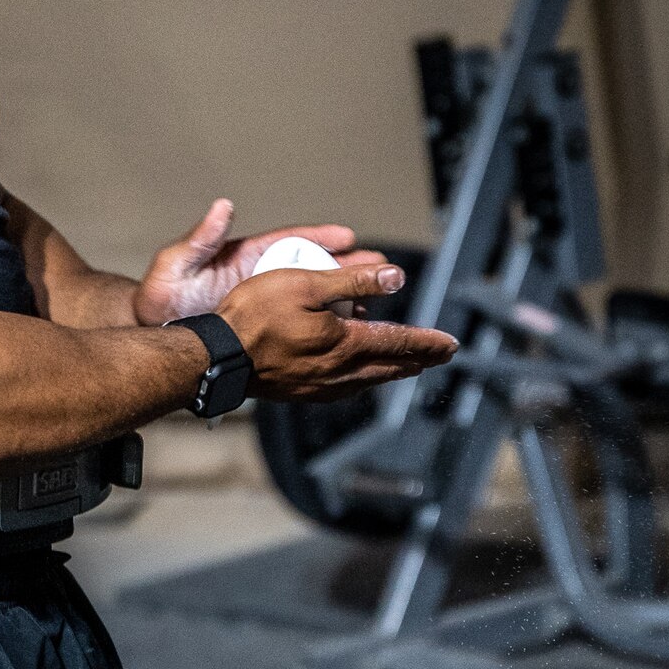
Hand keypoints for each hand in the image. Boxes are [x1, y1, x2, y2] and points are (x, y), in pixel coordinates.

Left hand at [132, 197, 384, 325]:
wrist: (153, 333)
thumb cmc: (159, 296)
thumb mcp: (176, 264)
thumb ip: (200, 238)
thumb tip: (222, 206)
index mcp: (244, 255)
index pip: (289, 241)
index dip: (319, 237)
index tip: (349, 237)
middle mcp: (260, 278)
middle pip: (311, 268)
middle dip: (348, 267)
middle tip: (382, 267)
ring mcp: (264, 304)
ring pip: (312, 298)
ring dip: (344, 297)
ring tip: (377, 300)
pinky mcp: (262, 328)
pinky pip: (300, 325)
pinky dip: (325, 327)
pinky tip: (347, 335)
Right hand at [218, 260, 457, 401]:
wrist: (218, 356)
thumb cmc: (255, 315)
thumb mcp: (305, 284)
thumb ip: (354, 281)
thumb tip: (395, 276)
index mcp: (345, 342)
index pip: (398, 341)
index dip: (427, 341)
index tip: (450, 343)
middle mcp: (339, 371)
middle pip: (390, 366)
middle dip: (419, 359)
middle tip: (440, 355)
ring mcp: (321, 386)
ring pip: (370, 380)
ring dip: (394, 371)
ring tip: (408, 365)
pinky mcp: (303, 392)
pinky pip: (347, 388)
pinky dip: (366, 379)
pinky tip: (361, 376)